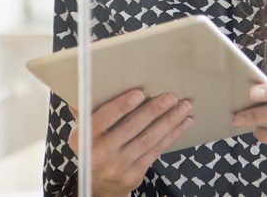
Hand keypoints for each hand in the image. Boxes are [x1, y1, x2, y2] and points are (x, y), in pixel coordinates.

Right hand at [67, 89, 193, 196]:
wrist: (97, 186)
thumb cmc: (92, 146)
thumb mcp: (83, 130)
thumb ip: (89, 109)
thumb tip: (99, 81)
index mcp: (85, 137)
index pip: (104, 119)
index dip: (121, 106)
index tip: (139, 93)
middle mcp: (100, 153)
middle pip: (131, 128)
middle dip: (154, 111)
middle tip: (171, 97)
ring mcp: (118, 166)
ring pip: (148, 140)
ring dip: (169, 121)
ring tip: (184, 106)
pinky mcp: (134, 174)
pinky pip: (156, 151)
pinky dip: (172, 135)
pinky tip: (183, 122)